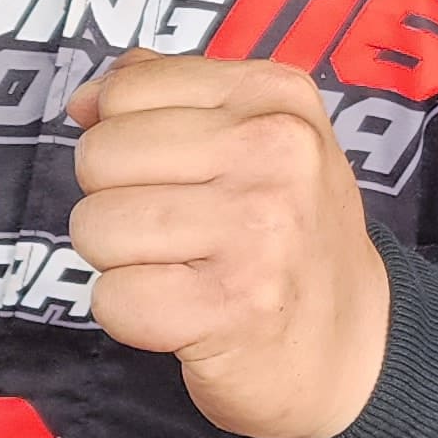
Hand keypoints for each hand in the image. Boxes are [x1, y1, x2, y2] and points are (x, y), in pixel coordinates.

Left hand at [66, 50, 391, 437]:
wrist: (352, 346)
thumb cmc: (286, 237)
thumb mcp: (254, 137)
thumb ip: (168, 98)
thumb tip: (84, 100)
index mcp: (276, 96)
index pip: (127, 90)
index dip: (128, 140)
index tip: (182, 177)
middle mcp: (276, 152)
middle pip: (100, 156)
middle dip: (118, 201)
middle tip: (181, 233)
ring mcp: (260, 229)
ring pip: (96, 226)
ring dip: (122, 261)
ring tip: (184, 271)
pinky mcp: (233, 306)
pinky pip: (112, 297)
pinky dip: (132, 315)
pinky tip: (186, 313)